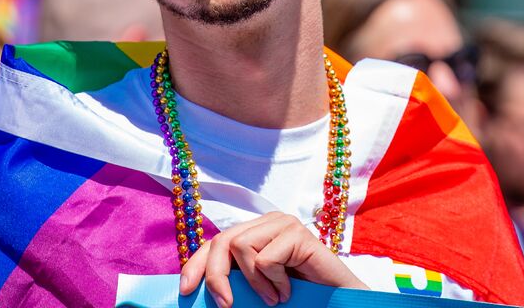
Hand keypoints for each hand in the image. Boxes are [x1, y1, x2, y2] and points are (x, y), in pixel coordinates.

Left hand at [178, 212, 367, 306]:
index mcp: (255, 233)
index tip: (185, 290)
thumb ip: (235, 284)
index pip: (216, 241)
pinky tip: (289, 291)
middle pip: (223, 240)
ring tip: (274, 297)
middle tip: (226, 305)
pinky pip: (266, 258)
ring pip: (241, 246)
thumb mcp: (258, 290)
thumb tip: (195, 290)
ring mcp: (283, 224)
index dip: (196, 264)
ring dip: (254, 283)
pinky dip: (274, 282)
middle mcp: (267, 223)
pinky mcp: (298, 233)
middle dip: (215, 275)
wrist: (338, 302)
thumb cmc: (299, 298)